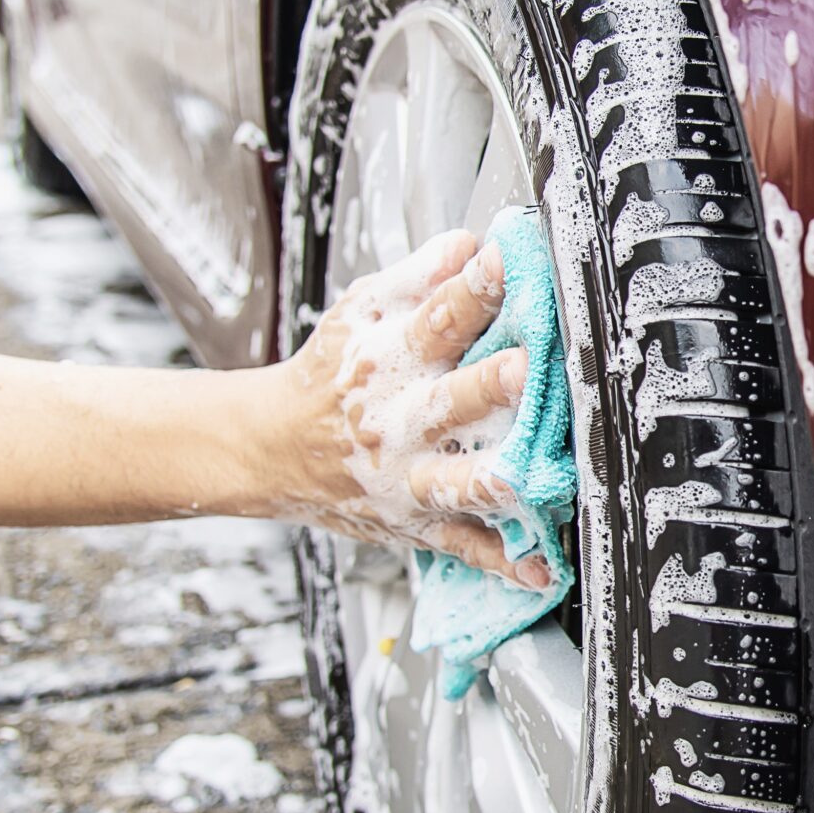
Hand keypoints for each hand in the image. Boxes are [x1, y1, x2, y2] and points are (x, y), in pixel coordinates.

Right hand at [264, 229, 550, 587]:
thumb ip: (419, 278)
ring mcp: (409, 476)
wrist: (272, 448)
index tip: (503, 262)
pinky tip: (541, 570)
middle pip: (450, 400)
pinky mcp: (418, 521)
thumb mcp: (361, 313)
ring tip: (533, 477)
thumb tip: (470, 242)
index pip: (436, 318)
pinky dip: (503, 562)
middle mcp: (400, 420)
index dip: (472, 289)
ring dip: (495, 478)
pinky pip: (465, 546)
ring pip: (456, 482)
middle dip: (489, 386)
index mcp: (390, 358)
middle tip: (526, 368)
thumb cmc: (330, 375)